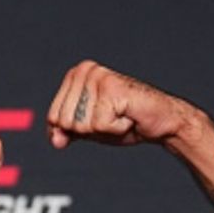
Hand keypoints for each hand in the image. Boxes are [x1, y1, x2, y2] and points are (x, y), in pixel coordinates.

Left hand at [46, 60, 197, 148]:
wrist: (160, 122)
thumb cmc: (124, 122)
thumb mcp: (88, 129)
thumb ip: (66, 132)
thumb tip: (55, 141)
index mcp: (74, 76)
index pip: (53, 117)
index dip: (73, 130)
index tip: (98, 119)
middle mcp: (84, 71)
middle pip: (64, 121)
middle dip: (89, 129)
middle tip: (111, 117)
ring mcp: (98, 78)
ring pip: (80, 124)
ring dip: (103, 129)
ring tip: (120, 115)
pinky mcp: (113, 88)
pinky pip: (100, 125)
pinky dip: (116, 128)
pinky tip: (128, 116)